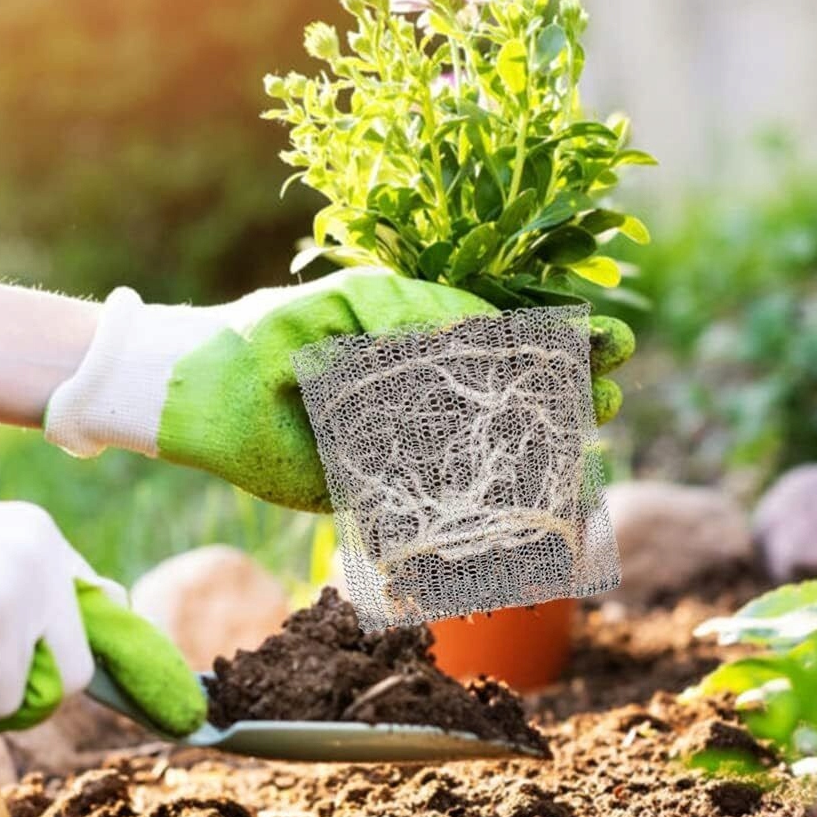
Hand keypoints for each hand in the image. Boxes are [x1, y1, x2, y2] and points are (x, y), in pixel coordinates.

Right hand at [0, 432, 206, 734]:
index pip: (108, 615)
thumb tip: (98, 621)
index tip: (183, 709)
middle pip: (68, 677)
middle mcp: (36, 568)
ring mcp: (4, 604)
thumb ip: (27, 579)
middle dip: (19, 691)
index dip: (124, 666)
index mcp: (40, 539)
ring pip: (4, 700)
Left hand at [45, 271, 634, 510]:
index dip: (564, 340)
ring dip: (545, 451)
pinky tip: (535, 510)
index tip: (612, 345)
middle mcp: (422, 389)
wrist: (204, 398)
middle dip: (570, 393)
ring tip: (593, 441)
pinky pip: (445, 503)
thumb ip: (410, 310)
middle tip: (612, 398)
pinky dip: (489, 511)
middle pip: (516, 394)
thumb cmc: (271, 336)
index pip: (512, 335)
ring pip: (491, 450)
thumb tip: (482, 331)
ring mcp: (406, 442)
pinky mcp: (380, 491)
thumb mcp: (345, 305)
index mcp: (419, 335)